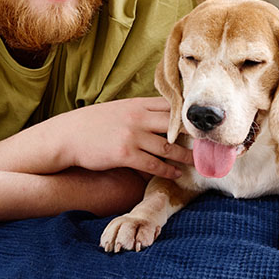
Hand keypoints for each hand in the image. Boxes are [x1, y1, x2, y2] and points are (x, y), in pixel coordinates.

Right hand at [58, 97, 192, 178]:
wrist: (67, 136)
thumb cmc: (93, 123)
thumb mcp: (118, 109)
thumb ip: (140, 110)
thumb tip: (160, 114)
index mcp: (137, 104)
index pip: (171, 105)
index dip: (189, 115)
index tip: (204, 123)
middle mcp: (138, 117)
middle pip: (175, 124)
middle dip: (194, 134)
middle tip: (210, 143)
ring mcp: (132, 135)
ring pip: (168, 146)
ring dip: (185, 155)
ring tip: (198, 161)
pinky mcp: (124, 154)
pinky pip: (153, 163)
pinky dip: (167, 169)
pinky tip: (176, 174)